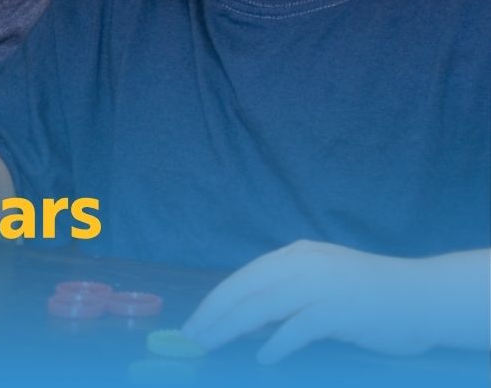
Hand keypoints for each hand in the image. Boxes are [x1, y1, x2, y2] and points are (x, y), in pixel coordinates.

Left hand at [183, 240, 486, 362]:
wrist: (422, 296)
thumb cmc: (370, 294)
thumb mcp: (321, 280)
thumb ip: (288, 291)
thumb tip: (247, 318)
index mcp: (296, 255)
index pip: (244, 277)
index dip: (216, 300)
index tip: (196, 322)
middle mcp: (303, 264)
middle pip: (246, 289)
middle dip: (214, 314)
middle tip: (191, 337)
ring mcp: (321, 285)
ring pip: (262, 305)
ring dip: (232, 327)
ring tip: (211, 345)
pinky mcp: (339, 309)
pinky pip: (299, 327)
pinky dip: (278, 342)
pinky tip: (264, 358)